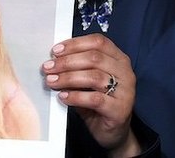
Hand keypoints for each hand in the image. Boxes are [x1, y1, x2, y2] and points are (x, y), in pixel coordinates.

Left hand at [43, 34, 139, 156]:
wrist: (113, 132)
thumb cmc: (99, 103)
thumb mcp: (89, 82)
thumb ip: (78, 69)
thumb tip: (53, 61)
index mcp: (119, 59)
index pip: (99, 42)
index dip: (75, 44)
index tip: (56, 51)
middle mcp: (125, 72)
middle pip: (95, 58)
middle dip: (67, 62)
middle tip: (48, 68)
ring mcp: (125, 91)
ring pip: (94, 77)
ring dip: (69, 78)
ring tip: (52, 82)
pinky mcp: (120, 110)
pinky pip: (95, 99)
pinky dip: (76, 96)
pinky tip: (64, 97)